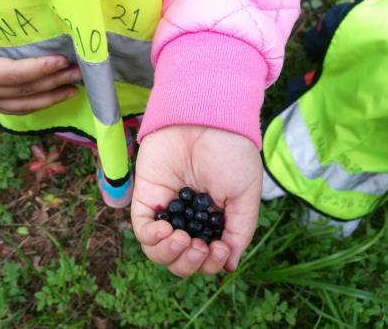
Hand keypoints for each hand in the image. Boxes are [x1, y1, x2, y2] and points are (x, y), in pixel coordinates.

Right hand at [0, 3, 80, 113]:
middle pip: (25, 91)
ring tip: (76, 87)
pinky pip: (19, 107)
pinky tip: (56, 95)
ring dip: (52, 97)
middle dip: (54, 82)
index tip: (61, 60)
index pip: (11, 75)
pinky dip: (40, 103)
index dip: (37, 70)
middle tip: (80, 72)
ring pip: (25, 104)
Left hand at [132, 126, 261, 276]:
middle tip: (199, 247)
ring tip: (183, 239)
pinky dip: (153, 239)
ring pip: (158, 251)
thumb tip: (228, 266)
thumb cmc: (231, 154)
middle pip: (180, 260)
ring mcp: (166, 209)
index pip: (205, 257)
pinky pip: (143, 230)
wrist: (207, 121)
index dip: (210, 263)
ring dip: (170, 255)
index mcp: (213, 220)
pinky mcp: (147, 198)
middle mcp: (188, 219)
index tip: (218, 248)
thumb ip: (238, 232)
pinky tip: (167, 232)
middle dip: (189, 263)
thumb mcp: (244, 197)